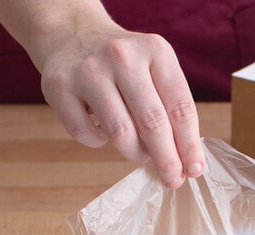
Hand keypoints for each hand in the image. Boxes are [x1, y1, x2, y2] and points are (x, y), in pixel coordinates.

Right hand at [38, 24, 204, 188]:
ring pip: (120, 133)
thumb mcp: (154, 71)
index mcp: (155, 51)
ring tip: (139, 155)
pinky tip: (102, 131)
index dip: (189, 144)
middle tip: (172, 180)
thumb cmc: (124, 66)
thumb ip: (170, 109)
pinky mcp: (60, 87)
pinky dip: (98, 142)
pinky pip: (85, 134)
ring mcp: (88, 71)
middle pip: (153, 123)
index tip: (194, 169)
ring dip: (135, 154)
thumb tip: (185, 161)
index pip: (180, 107)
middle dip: (167, 160)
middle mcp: (122, 57)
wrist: (71, 35)